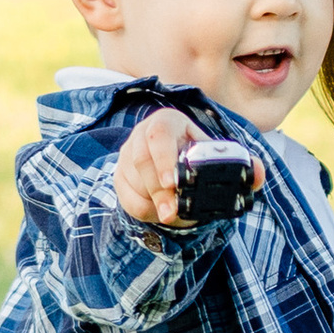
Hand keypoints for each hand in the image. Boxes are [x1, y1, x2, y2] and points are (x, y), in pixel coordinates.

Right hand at [108, 109, 198, 225]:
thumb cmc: (195, 157)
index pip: (160, 135)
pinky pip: (126, 198)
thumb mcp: (205, 155)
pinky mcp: (119, 175)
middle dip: (158, 190)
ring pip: (134, 182)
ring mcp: (127, 154)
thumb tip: (214, 181)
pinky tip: (159, 211)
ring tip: (172, 211)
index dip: (164, 160)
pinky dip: (144, 210)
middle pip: (142, 161)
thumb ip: (207, 164)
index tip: (171, 183)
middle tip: (172, 211)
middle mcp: (142, 132)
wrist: (178, 165)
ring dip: (153, 202)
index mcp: (167, 121)